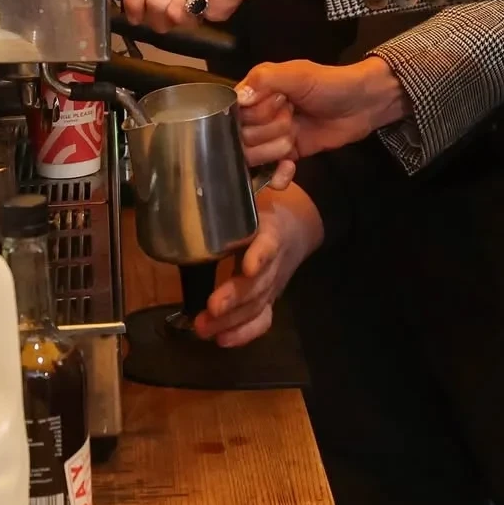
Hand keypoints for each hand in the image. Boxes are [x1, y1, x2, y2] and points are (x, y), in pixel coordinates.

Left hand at [192, 183, 323, 347]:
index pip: (269, 244)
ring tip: (204, 328)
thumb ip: (245, 181)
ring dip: (231, 320)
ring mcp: (273, 283)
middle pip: (259, 284)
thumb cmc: (268, 206)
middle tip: (210, 309)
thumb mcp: (260, 191)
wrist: (299, 227)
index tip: (248, 266)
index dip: (260, 255)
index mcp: (271, 230)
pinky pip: (262, 321)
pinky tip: (221, 340)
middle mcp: (274, 261)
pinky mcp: (271, 299)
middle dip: (235, 298)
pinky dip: (244, 333)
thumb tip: (224, 164)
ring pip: (257, 306)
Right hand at [236, 56, 411, 171]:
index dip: (255, 114)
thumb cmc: (330, 83)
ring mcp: (272, 137)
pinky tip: (291, 166)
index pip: (234, 112)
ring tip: (294, 137)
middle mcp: (259, 116)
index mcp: (256, 92)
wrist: (363, 105)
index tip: (279, 105)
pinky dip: (278, 175)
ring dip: (275, 150)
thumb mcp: (299, 73)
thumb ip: (265, 79)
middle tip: (292, 118)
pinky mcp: (287, 156)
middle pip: (242, 137)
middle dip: (269, 131)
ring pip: (253, 157)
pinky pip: (269, 174)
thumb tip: (239, 98)